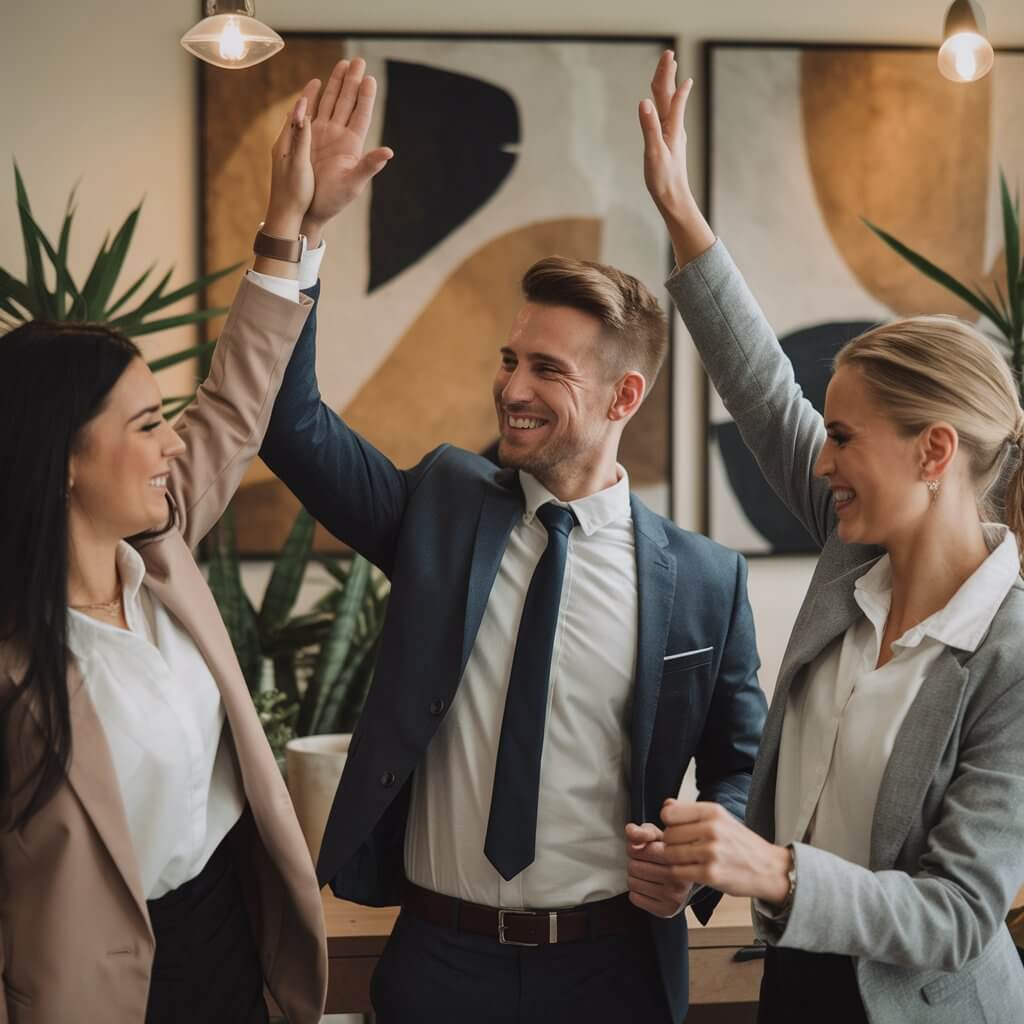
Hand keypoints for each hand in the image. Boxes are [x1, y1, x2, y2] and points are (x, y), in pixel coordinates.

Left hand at [263, 93, 313, 238]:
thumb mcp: (299, 163)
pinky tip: (310, 130)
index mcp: (286, 143)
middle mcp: (285, 146)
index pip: (297, 112)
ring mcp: (288, 156)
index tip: (318, 80)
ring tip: (317, 99)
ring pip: (299, 127)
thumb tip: (301, 109)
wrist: (285, 219)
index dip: (308, 96)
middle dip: (311, 98)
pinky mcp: (292, 166)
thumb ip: (301, 135)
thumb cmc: (293, 194)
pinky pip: (301, 141)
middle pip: (299, 115)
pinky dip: (308, 129)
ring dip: (309, 111)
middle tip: (322, 81)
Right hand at [297, 58, 393, 245]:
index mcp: (352, 145)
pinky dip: (314, 97)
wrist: (309, 208)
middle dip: (352, 81)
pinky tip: (317, 83)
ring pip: (331, 103)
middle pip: (347, 103)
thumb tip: (388, 152)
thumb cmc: (333, 200)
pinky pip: (312, 112)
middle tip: (357, 60)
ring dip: (337, 84)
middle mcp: (339, 137)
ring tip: (342, 64)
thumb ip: (369, 166)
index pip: (361, 115)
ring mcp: (324, 135)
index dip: (366, 97)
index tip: (370, 78)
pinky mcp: (308, 138)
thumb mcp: (354, 183)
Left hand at [625, 822, 691, 917]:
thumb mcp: (659, 836)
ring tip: (647, 874)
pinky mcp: (666, 911)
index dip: (635, 847)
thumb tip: (630, 831)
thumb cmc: (668, 852)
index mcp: (678, 857)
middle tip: (645, 862)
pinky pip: (634, 898)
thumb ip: (643, 831)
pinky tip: (648, 887)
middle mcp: (679, 879)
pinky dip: (637, 892)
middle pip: (634, 867)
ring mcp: (674, 898)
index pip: (641, 851)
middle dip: (635, 862)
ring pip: (632, 883)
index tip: (642, 848)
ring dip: (634, 877)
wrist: (686, 876)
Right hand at [638, 50, 714, 265]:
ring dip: (668, 88)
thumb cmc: (664, 179)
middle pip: (669, 96)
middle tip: (669, 56)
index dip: (667, 75)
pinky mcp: (668, 144)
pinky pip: (667, 118)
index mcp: (671, 127)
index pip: (668, 94)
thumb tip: (643, 102)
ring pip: (669, 106)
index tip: (669, 56)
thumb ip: (649, 126)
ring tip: (670, 73)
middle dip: (668, 75)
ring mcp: (672, 136)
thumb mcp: (654, 153)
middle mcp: (673, 128)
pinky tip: (667, 108)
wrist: (674, 200)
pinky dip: (667, 106)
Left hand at [660, 799, 791, 905]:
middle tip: (680, 848)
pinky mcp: (711, 874)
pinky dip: (678, 873)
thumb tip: (666, 806)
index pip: (669, 813)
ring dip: (672, 859)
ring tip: (684, 860)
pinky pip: (678, 872)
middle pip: (668, 835)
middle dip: (670, 843)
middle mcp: (712, 829)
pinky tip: (689, 871)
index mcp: (713, 812)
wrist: (769, 869)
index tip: (674, 828)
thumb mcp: (720, 818)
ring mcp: (712, 852)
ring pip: (670, 854)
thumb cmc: (742, 843)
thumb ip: (691, 811)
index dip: (668, 823)